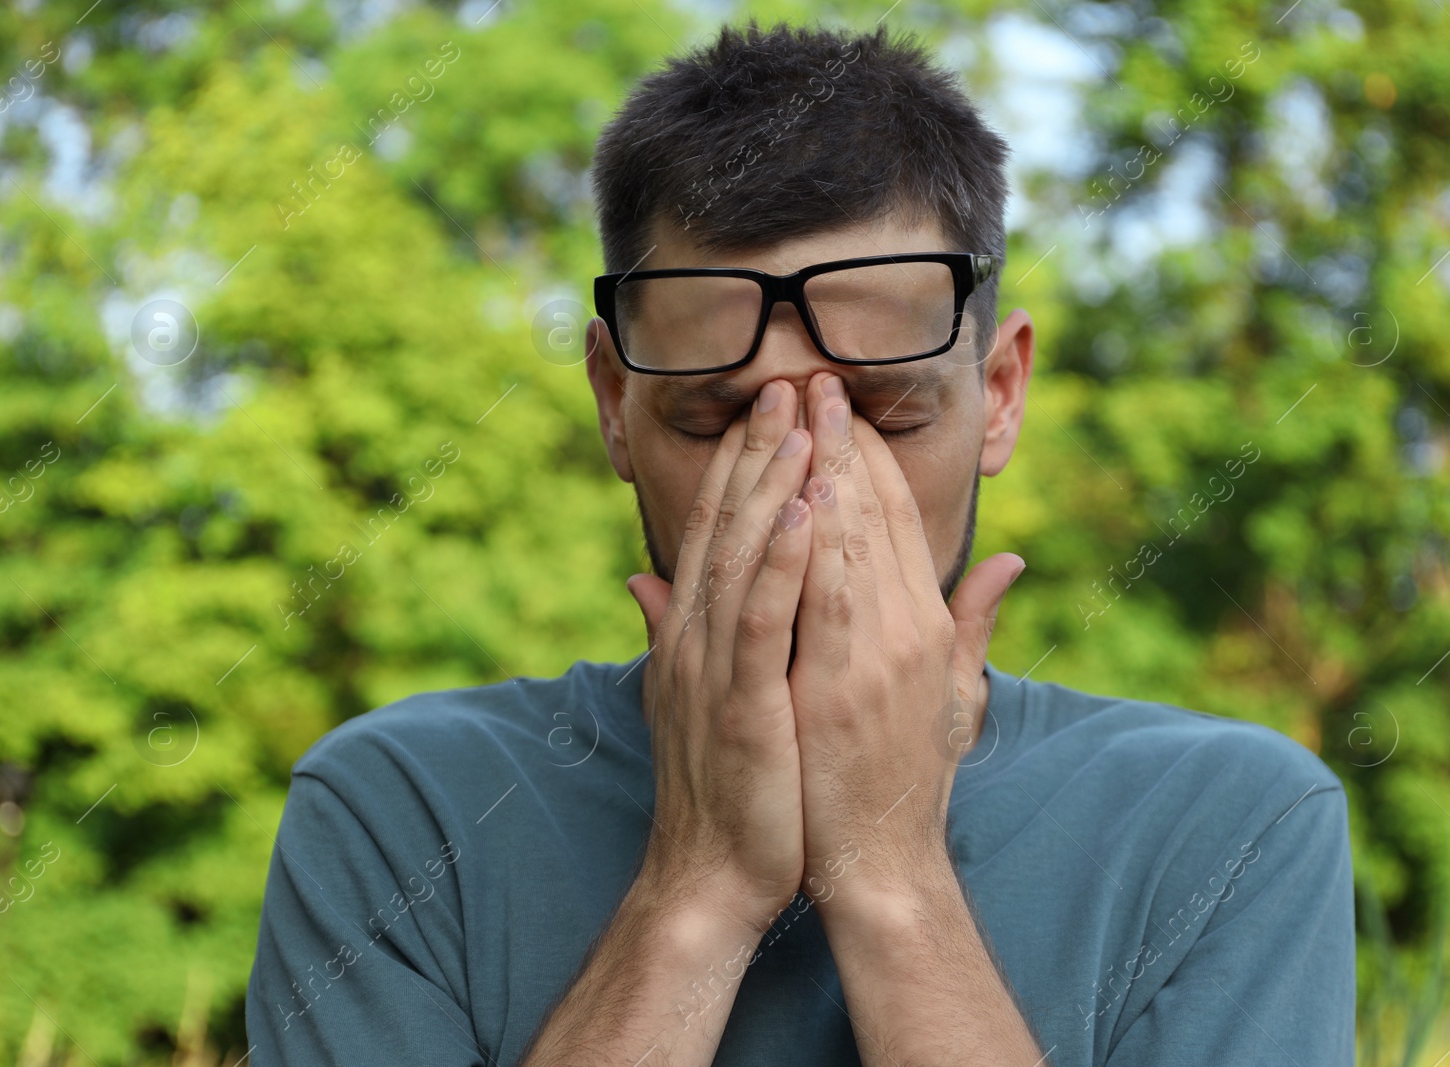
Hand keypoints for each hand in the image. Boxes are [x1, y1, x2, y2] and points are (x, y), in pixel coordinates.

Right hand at [626, 379, 816, 928]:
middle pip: (727, 525)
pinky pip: (762, 620)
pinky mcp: (743, 703)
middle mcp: (694, 636)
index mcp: (692, 631)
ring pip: (744, 557)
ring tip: (801, 422)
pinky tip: (807, 513)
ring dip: (772, 484)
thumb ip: (672, 632)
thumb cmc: (721, 786)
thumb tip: (642, 583)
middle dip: (758, 450)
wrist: (709, 874)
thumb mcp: (692, 696)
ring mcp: (714, 667)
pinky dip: (783, 563)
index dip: (742, 463)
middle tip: (787, 381)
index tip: (772, 407)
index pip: (717, 529)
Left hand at [788, 371, 1023, 910]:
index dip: (870, 459)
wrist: (881, 862)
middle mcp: (910, 629)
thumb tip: (1010, 560)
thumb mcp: (953, 694)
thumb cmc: (906, 779)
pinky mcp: (840, 686)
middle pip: (876, 517)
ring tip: (803, 407)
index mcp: (929, 625)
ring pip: (852, 541)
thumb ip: (974, 621)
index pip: (901, 522)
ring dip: (825, 469)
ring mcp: (877, 656)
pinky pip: (824, 597)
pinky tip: (797, 490)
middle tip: (819, 378)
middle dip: (845, 442)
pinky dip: (813, 541)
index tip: (842, 409)